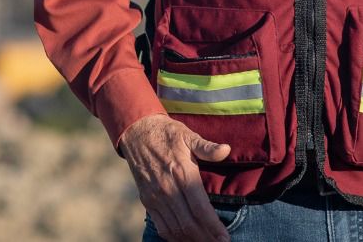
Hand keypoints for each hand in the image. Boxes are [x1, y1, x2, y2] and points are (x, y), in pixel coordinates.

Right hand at [118, 114, 231, 241]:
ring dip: (192, 239)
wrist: (136, 131)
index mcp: (182, 173)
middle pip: (189, 224)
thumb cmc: (167, 134)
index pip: (200, 208)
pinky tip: (186, 239)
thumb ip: (207, 147)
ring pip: (176, 229)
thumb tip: (226, 150)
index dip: (214, 226)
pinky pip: (161, 226)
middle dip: (206, 237)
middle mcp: (167, 188)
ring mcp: (155, 196)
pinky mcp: (147, 200)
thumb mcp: (188, 135)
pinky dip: (174, 237)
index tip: (225, 237)